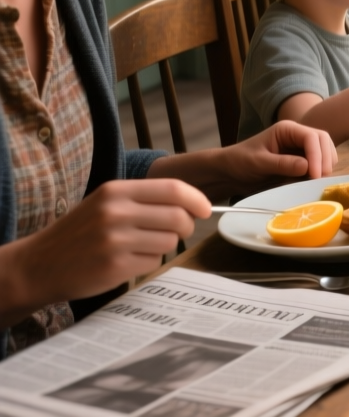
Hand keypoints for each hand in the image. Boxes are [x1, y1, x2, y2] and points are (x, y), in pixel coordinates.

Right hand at [0, 179, 209, 322]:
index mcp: (116, 190)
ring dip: (163, 246)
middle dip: (186, 227)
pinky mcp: (115, 266)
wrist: (37, 265)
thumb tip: (195, 203)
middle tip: (175, 232)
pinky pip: (154, 262)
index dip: (197, 200)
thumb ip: (145, 199)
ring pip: (169, 241)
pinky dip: (147, 263)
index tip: (206, 209)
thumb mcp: (106, 204)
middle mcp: (116, 212)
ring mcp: (115, 240)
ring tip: (139, 247)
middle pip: (178, 217)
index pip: (173, 189)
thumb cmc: (79, 233)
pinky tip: (126, 262)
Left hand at [217, 120, 337, 183]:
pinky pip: (318, 164)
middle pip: (323, 142)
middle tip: (320, 179)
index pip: (312, 137)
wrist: (230, 172)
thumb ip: (282, 163)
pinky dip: (319, 172)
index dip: (317, 155)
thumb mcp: (258, 162)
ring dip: (325, 166)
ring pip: (324, 152)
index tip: (315, 175)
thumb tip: (307, 167)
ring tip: (315, 182)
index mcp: (287, 130)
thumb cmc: (240, 162)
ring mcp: (301, 148)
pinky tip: (311, 182)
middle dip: (325, 160)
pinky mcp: (301, 161)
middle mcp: (297, 136)